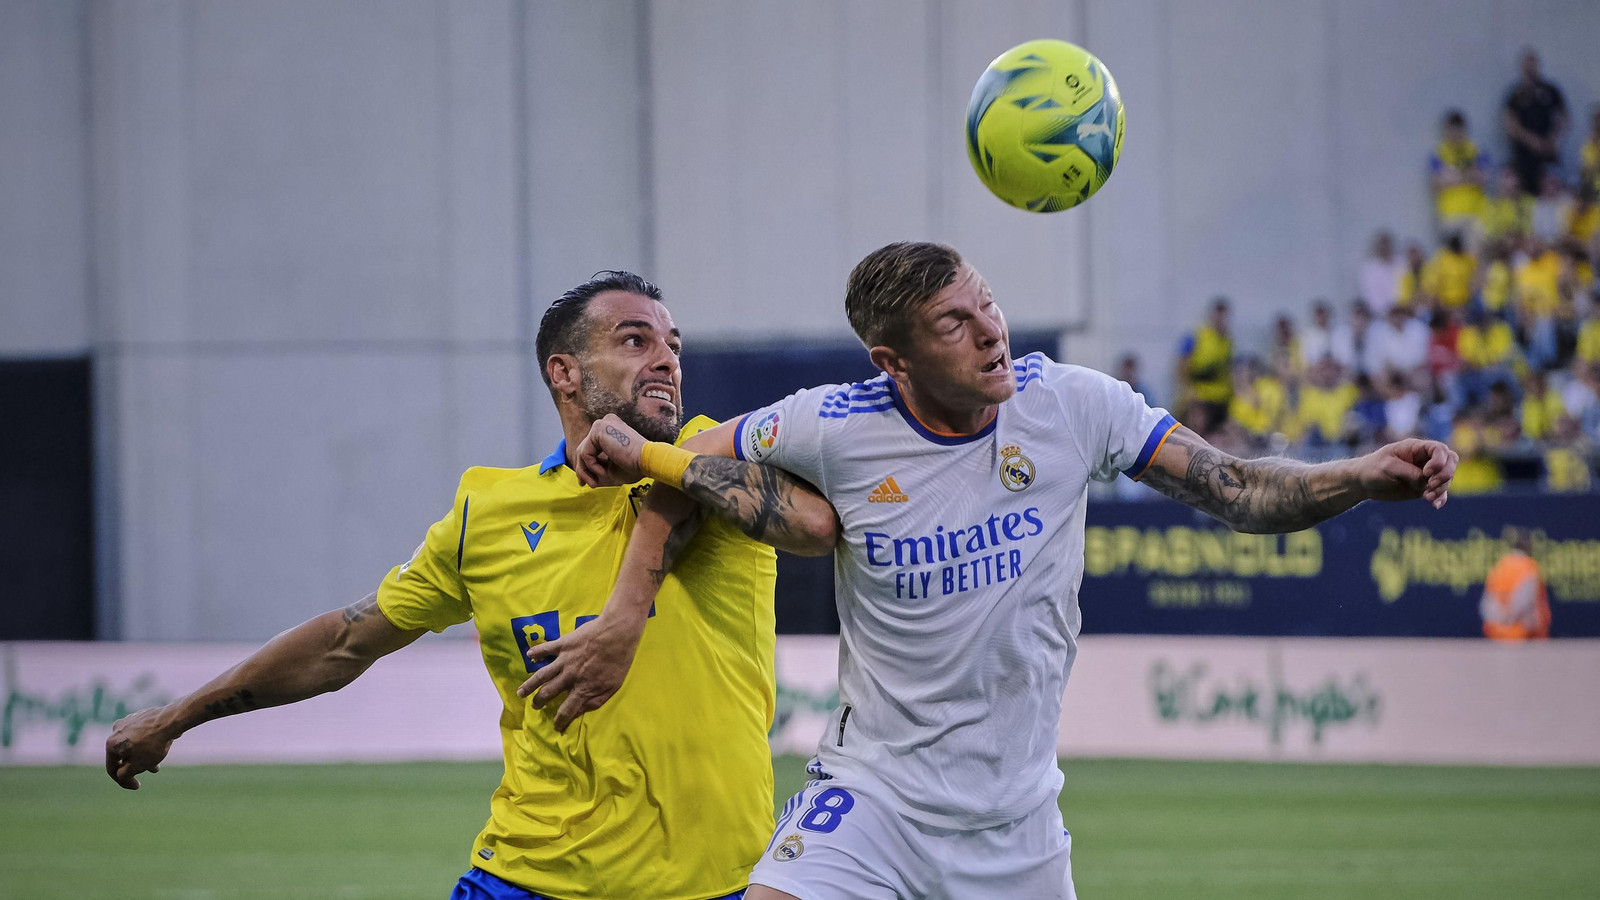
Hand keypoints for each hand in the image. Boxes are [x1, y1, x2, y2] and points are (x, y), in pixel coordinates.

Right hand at [105, 706, 178, 789]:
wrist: (171, 720)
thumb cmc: (152, 745)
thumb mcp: (136, 767)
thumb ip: (124, 775)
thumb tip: (121, 775)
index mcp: (111, 743)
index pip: (112, 768)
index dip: (123, 781)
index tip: (137, 786)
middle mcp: (116, 730)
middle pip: (124, 755)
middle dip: (137, 766)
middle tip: (152, 771)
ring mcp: (129, 721)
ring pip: (134, 745)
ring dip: (144, 756)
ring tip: (158, 763)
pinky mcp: (141, 716)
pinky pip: (142, 735)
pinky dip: (148, 744)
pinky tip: (161, 748)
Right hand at [515, 606, 647, 731]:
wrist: (617, 633)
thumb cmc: (619, 660)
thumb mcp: (613, 686)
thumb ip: (596, 700)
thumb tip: (580, 711)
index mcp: (583, 688)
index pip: (567, 710)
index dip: (560, 721)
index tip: (556, 726)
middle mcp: (569, 677)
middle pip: (549, 693)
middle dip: (539, 702)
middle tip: (534, 706)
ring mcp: (564, 660)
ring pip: (541, 675)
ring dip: (529, 685)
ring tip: (520, 692)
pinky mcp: (563, 644)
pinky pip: (546, 649)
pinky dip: (536, 652)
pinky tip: (529, 655)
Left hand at [574, 414, 645, 487]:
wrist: (646, 461)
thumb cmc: (635, 466)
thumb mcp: (611, 466)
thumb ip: (598, 464)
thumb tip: (582, 473)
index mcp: (611, 429)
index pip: (591, 447)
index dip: (586, 465)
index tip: (588, 480)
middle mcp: (605, 422)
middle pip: (584, 448)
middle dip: (582, 469)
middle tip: (584, 484)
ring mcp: (601, 424)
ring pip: (582, 451)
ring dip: (585, 471)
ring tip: (594, 483)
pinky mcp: (598, 430)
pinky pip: (585, 452)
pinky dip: (591, 466)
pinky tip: (603, 472)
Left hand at [1357, 439, 1457, 507]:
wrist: (1364, 483)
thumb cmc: (1373, 469)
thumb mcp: (1388, 467)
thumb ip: (1409, 472)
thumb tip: (1426, 482)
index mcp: (1416, 448)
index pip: (1439, 449)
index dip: (1439, 461)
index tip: (1426, 473)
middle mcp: (1424, 459)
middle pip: (1450, 462)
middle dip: (1445, 475)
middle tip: (1430, 486)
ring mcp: (1426, 474)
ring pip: (1447, 478)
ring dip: (1441, 488)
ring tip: (1427, 497)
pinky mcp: (1424, 487)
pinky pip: (1440, 492)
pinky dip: (1441, 498)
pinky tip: (1435, 505)